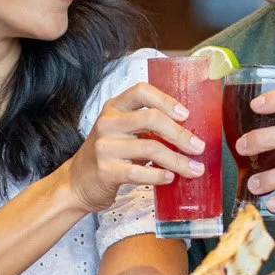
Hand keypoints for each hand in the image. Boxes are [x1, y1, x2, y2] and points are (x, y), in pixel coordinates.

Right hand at [63, 82, 206, 214]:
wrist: (76, 183)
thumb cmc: (107, 155)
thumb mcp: (120, 132)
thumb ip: (145, 126)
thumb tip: (188, 132)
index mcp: (114, 108)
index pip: (141, 92)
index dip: (166, 100)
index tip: (186, 114)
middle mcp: (108, 123)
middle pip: (151, 119)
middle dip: (180, 134)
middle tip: (198, 147)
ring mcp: (105, 147)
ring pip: (150, 148)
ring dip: (177, 160)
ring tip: (194, 168)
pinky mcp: (105, 171)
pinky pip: (138, 172)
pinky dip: (158, 175)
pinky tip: (170, 178)